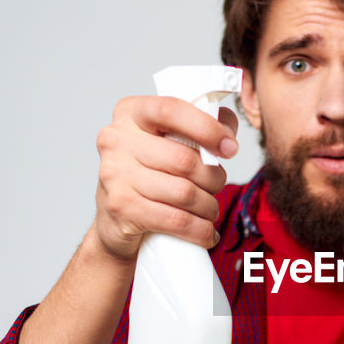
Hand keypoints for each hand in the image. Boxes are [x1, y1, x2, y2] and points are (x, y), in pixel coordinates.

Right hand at [92, 95, 239, 260]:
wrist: (114, 221)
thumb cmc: (149, 173)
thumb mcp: (166, 140)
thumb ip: (200, 124)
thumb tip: (228, 126)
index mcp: (130, 113)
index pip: (171, 110)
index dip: (207, 128)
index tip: (230, 147)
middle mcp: (116, 140)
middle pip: (184, 160)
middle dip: (213, 177)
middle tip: (216, 185)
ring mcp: (115, 175)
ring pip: (184, 193)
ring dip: (209, 206)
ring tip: (210, 210)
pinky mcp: (121, 209)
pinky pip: (177, 221)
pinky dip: (200, 231)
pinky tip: (206, 233)